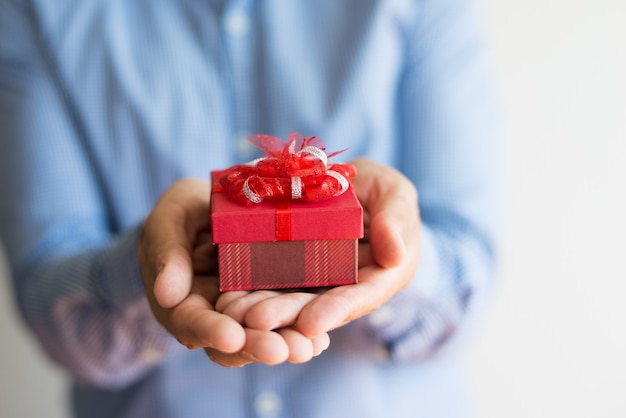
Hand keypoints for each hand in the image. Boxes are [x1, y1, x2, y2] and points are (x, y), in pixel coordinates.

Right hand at [138, 179, 327, 366]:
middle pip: (233, 341)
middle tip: (279, 351)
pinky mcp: (273, 301)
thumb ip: (168, 254)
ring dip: (285, 344)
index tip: (231, 337)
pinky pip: (287, 320)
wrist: (214, 210)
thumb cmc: (183, 215)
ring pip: (263, 336)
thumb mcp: (170, 223)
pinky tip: (321, 338)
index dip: (210, 331)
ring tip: (308, 348)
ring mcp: (246, 312)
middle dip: (256, 346)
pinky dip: (303, 328)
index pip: (192, 323)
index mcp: (183, 303)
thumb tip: (167, 295)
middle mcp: (215, 316)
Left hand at [216, 159, 420, 341]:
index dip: (336, 310)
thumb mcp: (395, 194)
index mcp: (382, 276)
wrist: (354, 188)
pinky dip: (254, 291)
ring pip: (294, 300)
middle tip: (258, 321)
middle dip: (289, 315)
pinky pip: (276, 283)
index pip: (361, 297)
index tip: (310, 324)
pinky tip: (230, 298)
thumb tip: (396, 255)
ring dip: (267, 309)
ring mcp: (320, 282)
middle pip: (320, 307)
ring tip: (237, 313)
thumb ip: (396, 218)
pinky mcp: (296, 272)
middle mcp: (350, 287)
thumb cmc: (381, 191)